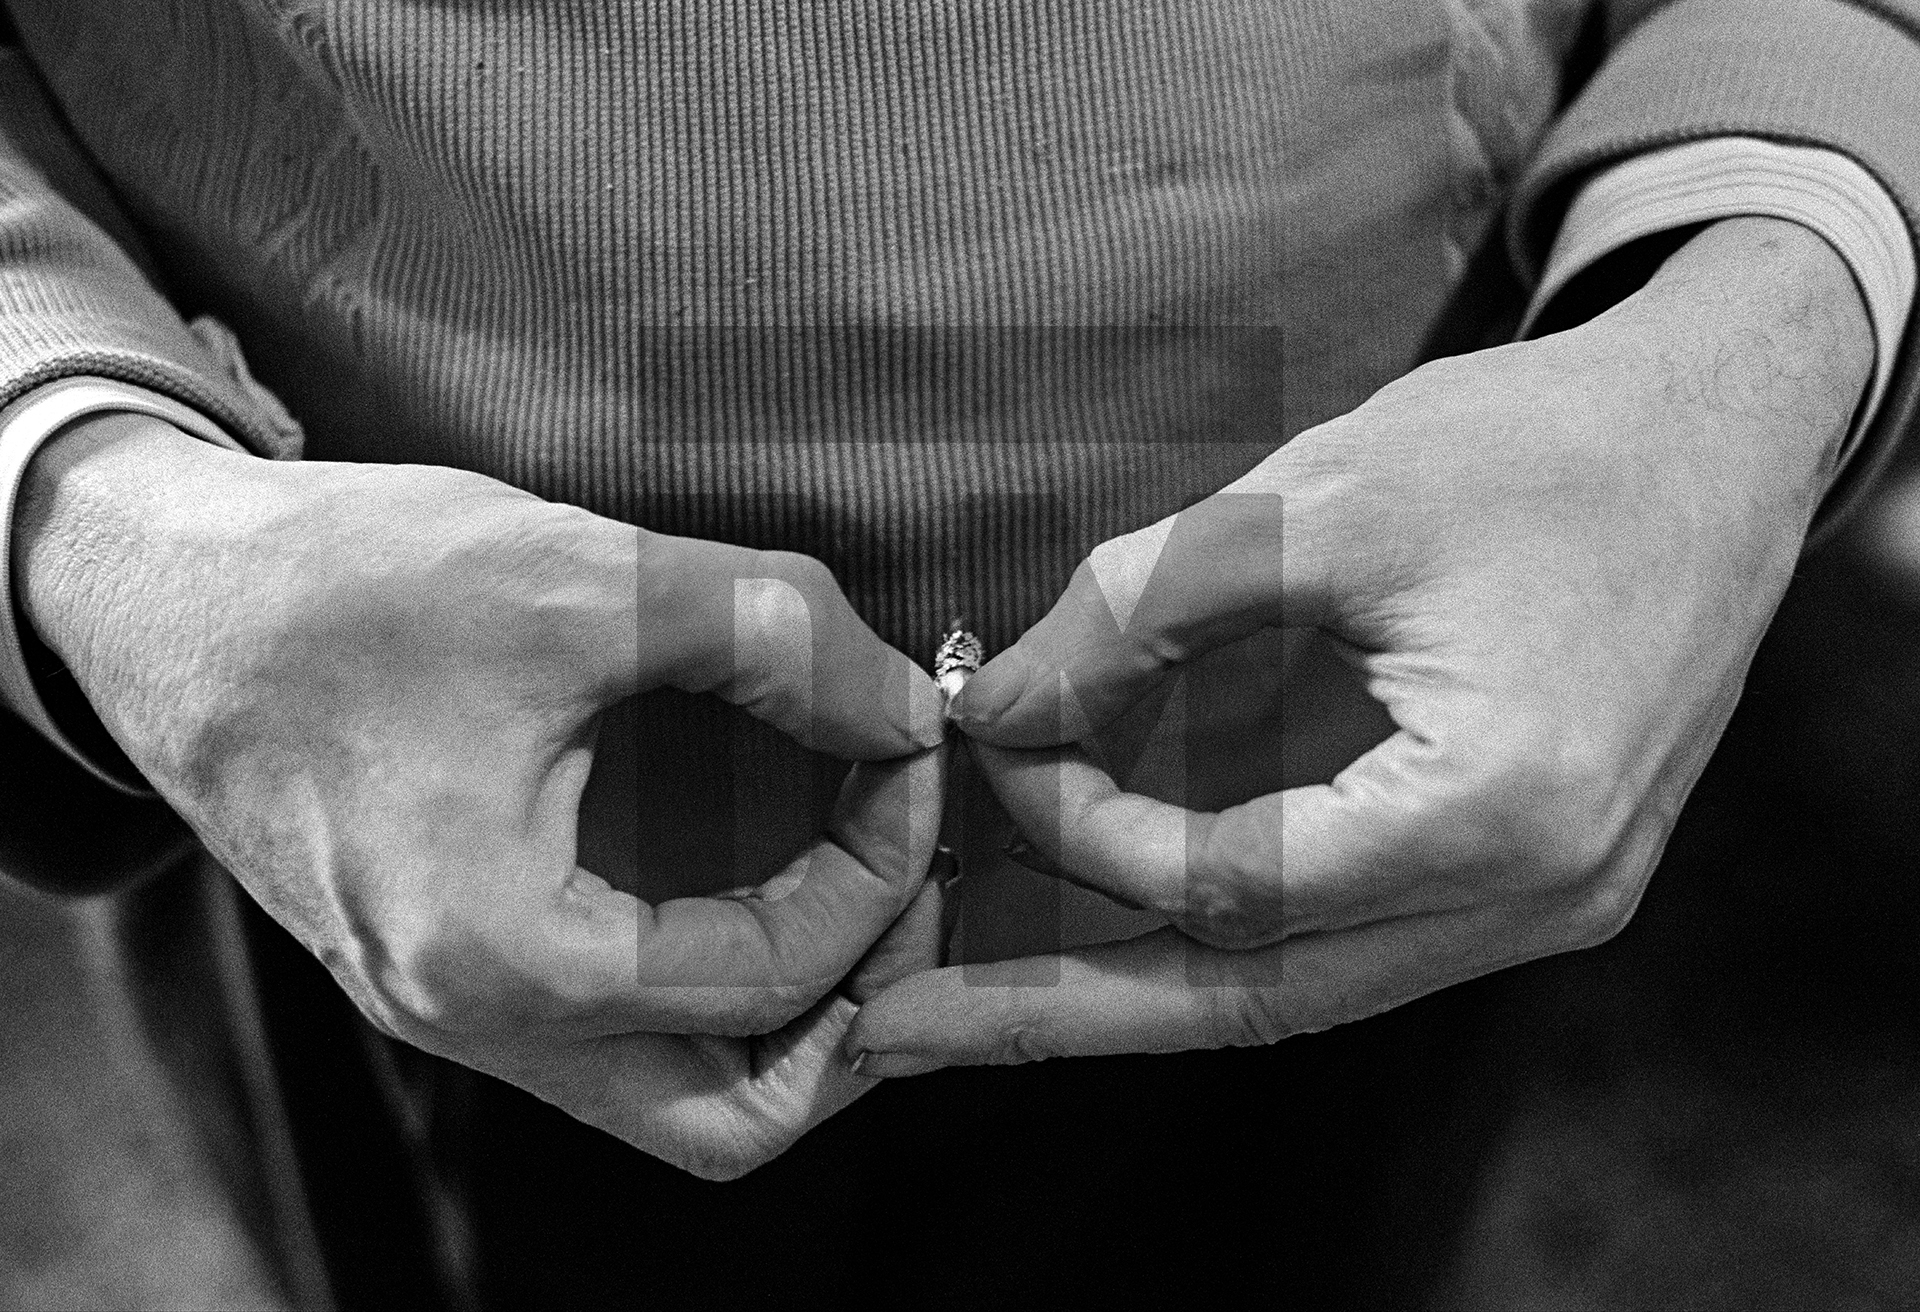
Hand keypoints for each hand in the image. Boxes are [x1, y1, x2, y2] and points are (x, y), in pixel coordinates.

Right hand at [16, 419, 944, 1176]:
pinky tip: (755, 869)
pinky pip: (614, 1031)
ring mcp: (452, 1004)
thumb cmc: (342, 584)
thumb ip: (773, 631)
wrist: (164, 597)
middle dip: (858, 1011)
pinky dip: (710, 976)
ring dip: (789, 1009)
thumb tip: (906, 697)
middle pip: (731, 1119)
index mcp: (500, 954)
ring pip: (672, 1092)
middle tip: (913, 884)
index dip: (880, 865)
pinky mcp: (446, 961)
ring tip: (857, 884)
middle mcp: (472, 1019)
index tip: (912, 749)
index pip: (769, 978)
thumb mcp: (581, 575)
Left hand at [849, 216, 1872, 1073]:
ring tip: (975, 1006)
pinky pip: (1343, 943)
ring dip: (1131, 990)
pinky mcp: (1524, 878)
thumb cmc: (1535, 444)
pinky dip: (1218, 938)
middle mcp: (1536, 898)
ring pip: (1295, 989)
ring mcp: (1541, 907)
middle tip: (897, 1028)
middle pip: (1254, 998)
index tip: (1002, 739)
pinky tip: (1111, 934)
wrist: (1715, 434)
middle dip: (1062, 1013)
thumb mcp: (1322, 496)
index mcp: (1503, 809)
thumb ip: (1145, 604)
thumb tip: (1004, 706)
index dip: (1085, 822)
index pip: (1236, 884)